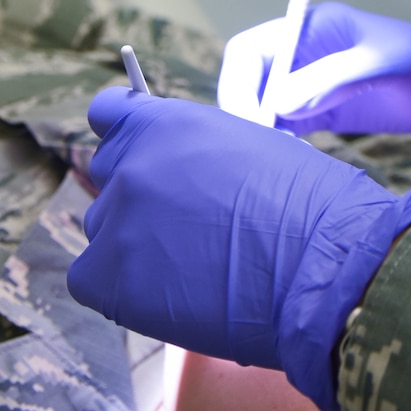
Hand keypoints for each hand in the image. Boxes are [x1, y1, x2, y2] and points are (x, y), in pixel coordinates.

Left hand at [66, 86, 410, 409]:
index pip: (108, 116)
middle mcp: (132, 165)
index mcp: (166, 123)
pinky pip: (90, 280)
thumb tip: (178, 172)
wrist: (320, 268)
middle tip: (186, 229)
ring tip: (193, 268)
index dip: (126, 140)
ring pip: (104, 231)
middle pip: (108, 179)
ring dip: (135, 247)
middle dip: (139, 199)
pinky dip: (120, 288)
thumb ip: (195, 151)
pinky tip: (167, 294)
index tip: (141, 159)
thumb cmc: (308, 208)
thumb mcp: (249, 147)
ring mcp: (115, 222)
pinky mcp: (107, 279)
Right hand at [221, 3, 410, 150]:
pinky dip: (275, 143)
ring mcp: (312, 84)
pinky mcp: (323, 112)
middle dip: (242, 111)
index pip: (250, 50)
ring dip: (256, 131)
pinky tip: (283, 165)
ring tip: (265, 163)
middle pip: (248, 80)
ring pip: (261, 105)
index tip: (251, 122)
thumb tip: (278, 102)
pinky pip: (283, 125)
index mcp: (313, 28)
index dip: (239, 84)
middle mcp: (305, 54)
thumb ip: (335, 78)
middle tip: (252, 152)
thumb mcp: (388, 64)